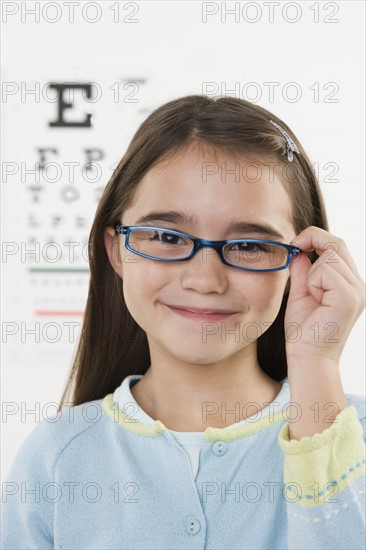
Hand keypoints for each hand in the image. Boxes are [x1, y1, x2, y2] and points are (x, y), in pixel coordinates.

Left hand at [284, 226, 364, 366]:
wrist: (307, 358)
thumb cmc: (304, 331)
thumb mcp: (301, 293)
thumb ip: (303, 272)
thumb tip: (299, 252)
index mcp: (349, 283)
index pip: (338, 245)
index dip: (316, 237)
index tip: (296, 244)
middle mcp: (358, 285)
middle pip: (338, 243)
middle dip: (312, 240)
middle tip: (294, 248)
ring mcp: (357, 291)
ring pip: (330, 256)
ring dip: (311, 272)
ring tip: (311, 294)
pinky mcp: (350, 297)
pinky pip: (326, 271)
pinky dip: (313, 281)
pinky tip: (315, 299)